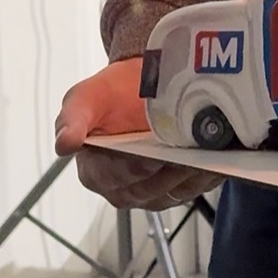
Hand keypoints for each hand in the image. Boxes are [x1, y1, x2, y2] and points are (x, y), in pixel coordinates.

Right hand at [55, 57, 215, 210]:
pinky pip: (195, 188)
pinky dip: (205, 175)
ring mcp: (154, 192)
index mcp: (95, 171)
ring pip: (173, 191)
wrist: (144, 85)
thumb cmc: (113, 93)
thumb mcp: (88, 97)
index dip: (131, 168)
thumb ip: (73, 117)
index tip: (149, 155)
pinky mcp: (181, 188)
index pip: (112, 177)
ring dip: (189, 174)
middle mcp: (123, 189)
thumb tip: (64, 144)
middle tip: (183, 153)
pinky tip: (213, 159)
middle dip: (165, 170)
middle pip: (147, 188)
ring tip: (203, 154)